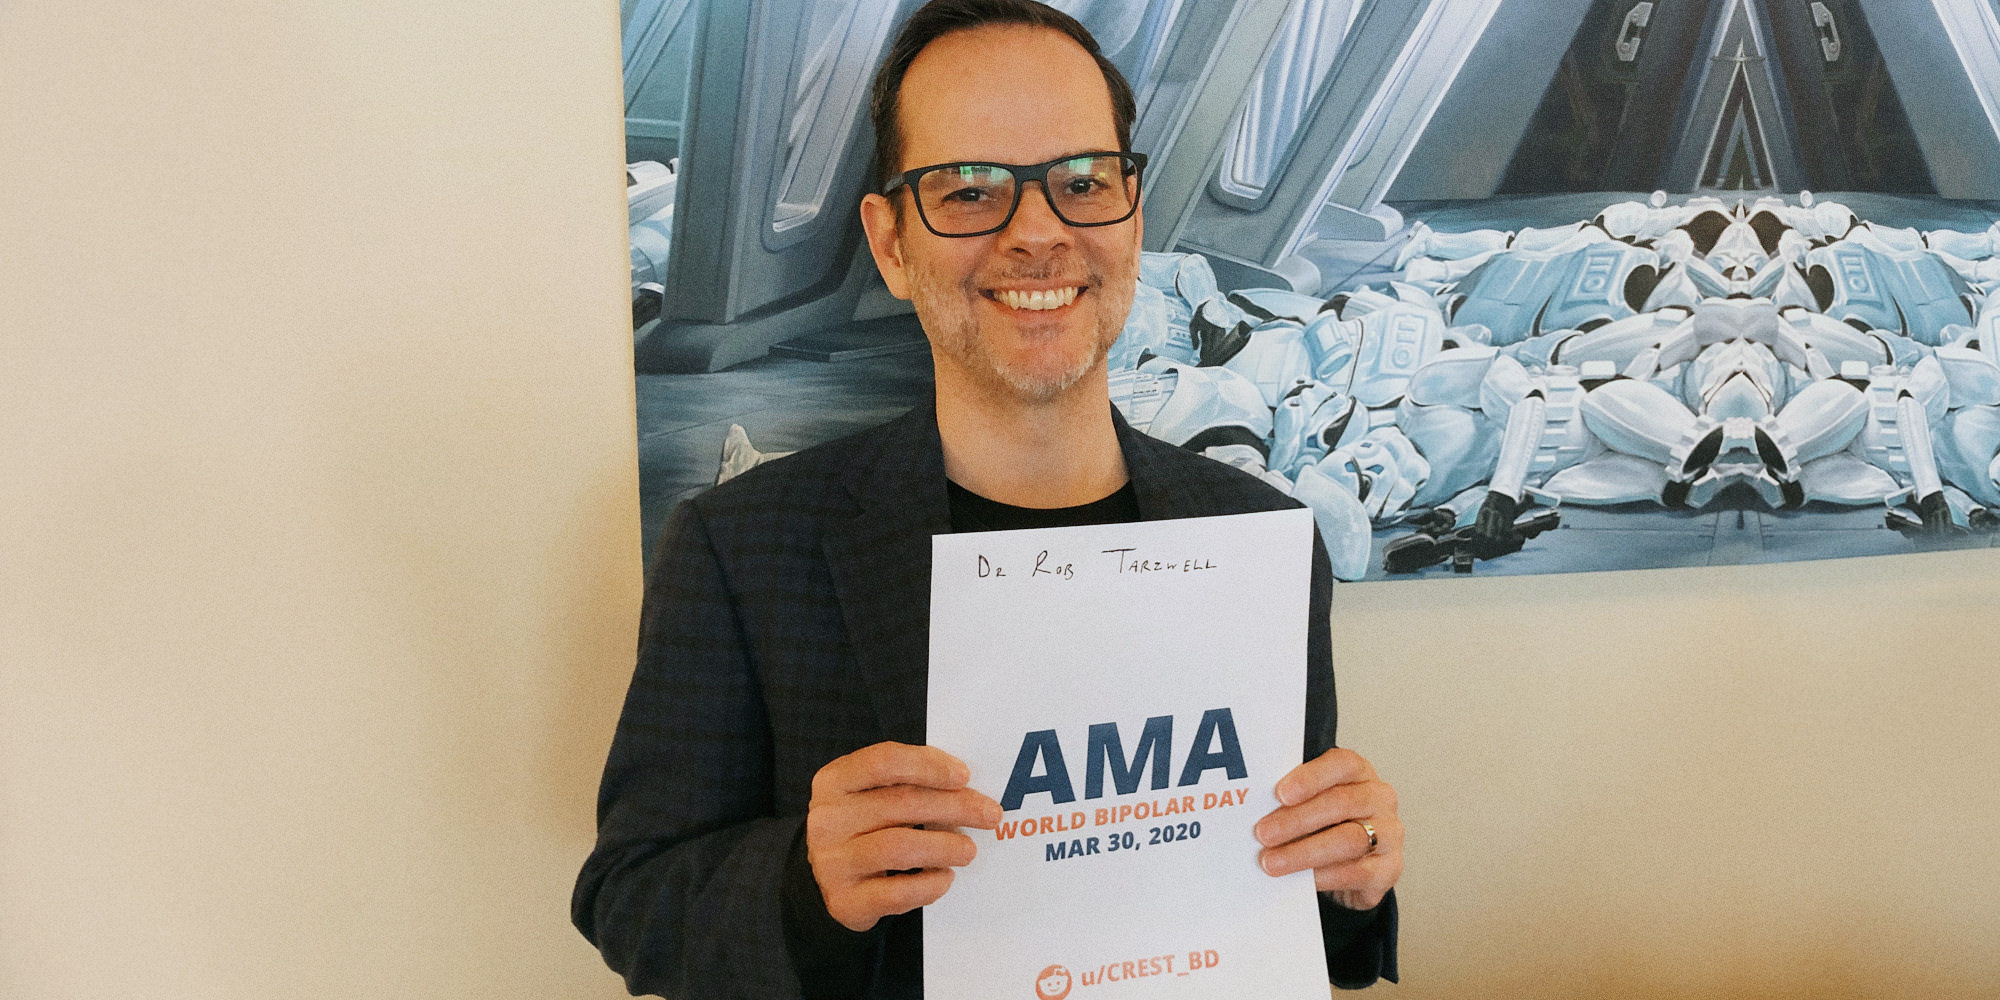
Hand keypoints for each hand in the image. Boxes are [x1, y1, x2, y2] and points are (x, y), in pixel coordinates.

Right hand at [806, 741, 1001, 931]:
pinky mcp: (845, 901)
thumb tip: (965, 785)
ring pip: (899, 847)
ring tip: (969, 850)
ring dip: (945, 846)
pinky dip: (929, 884)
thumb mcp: (872, 797)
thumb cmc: (865, 829)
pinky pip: (897, 893)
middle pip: (900, 803)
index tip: (964, 776)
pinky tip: (945, 877)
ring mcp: (831, 862)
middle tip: (989, 814)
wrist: (829, 881)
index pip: (883, 762)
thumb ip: (908, 784)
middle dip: (954, 806)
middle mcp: (827, 819)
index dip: (927, 765)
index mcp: (834, 781)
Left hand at [1252, 747, 1401, 910]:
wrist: (1358, 864)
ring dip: (1304, 852)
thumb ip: (1293, 799)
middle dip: (1297, 819)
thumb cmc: (1329, 824)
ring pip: (1348, 840)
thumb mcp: (1313, 803)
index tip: (1279, 793)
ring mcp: (1389, 834)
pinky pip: (1355, 872)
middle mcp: (1380, 799)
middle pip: (1341, 803)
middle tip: (1263, 833)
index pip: (1342, 764)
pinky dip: (1321, 876)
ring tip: (1272, 862)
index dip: (1310, 777)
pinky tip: (1299, 880)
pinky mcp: (1388, 869)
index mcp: (1360, 773)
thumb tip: (1254, 806)